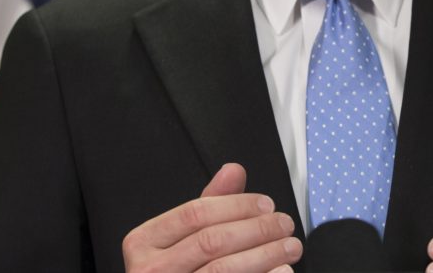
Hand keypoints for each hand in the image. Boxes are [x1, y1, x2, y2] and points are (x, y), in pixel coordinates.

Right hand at [122, 162, 302, 272]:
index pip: (195, 213)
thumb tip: (233, 170)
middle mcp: (149, 270)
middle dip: (256, 229)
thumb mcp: (179, 236)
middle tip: (284, 224)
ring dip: (265, 254)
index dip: (236, 205)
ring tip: (289, 246)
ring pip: (222, 268)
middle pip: (212, 241)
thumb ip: (207, 204)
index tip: (266, 204)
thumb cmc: (172, 270)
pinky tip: (281, 270)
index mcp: (143, 242)